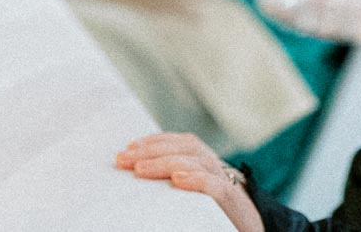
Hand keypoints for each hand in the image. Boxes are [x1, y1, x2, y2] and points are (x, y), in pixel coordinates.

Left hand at [116, 134, 262, 231]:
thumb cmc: (226, 219)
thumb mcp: (198, 199)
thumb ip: (180, 184)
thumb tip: (142, 176)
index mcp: (210, 165)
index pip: (181, 142)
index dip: (155, 141)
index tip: (128, 148)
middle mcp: (220, 168)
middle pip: (185, 148)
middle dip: (151, 150)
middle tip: (123, 159)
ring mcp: (230, 183)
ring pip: (197, 161)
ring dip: (165, 162)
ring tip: (140, 169)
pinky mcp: (237, 203)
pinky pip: (216, 186)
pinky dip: (196, 179)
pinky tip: (177, 180)